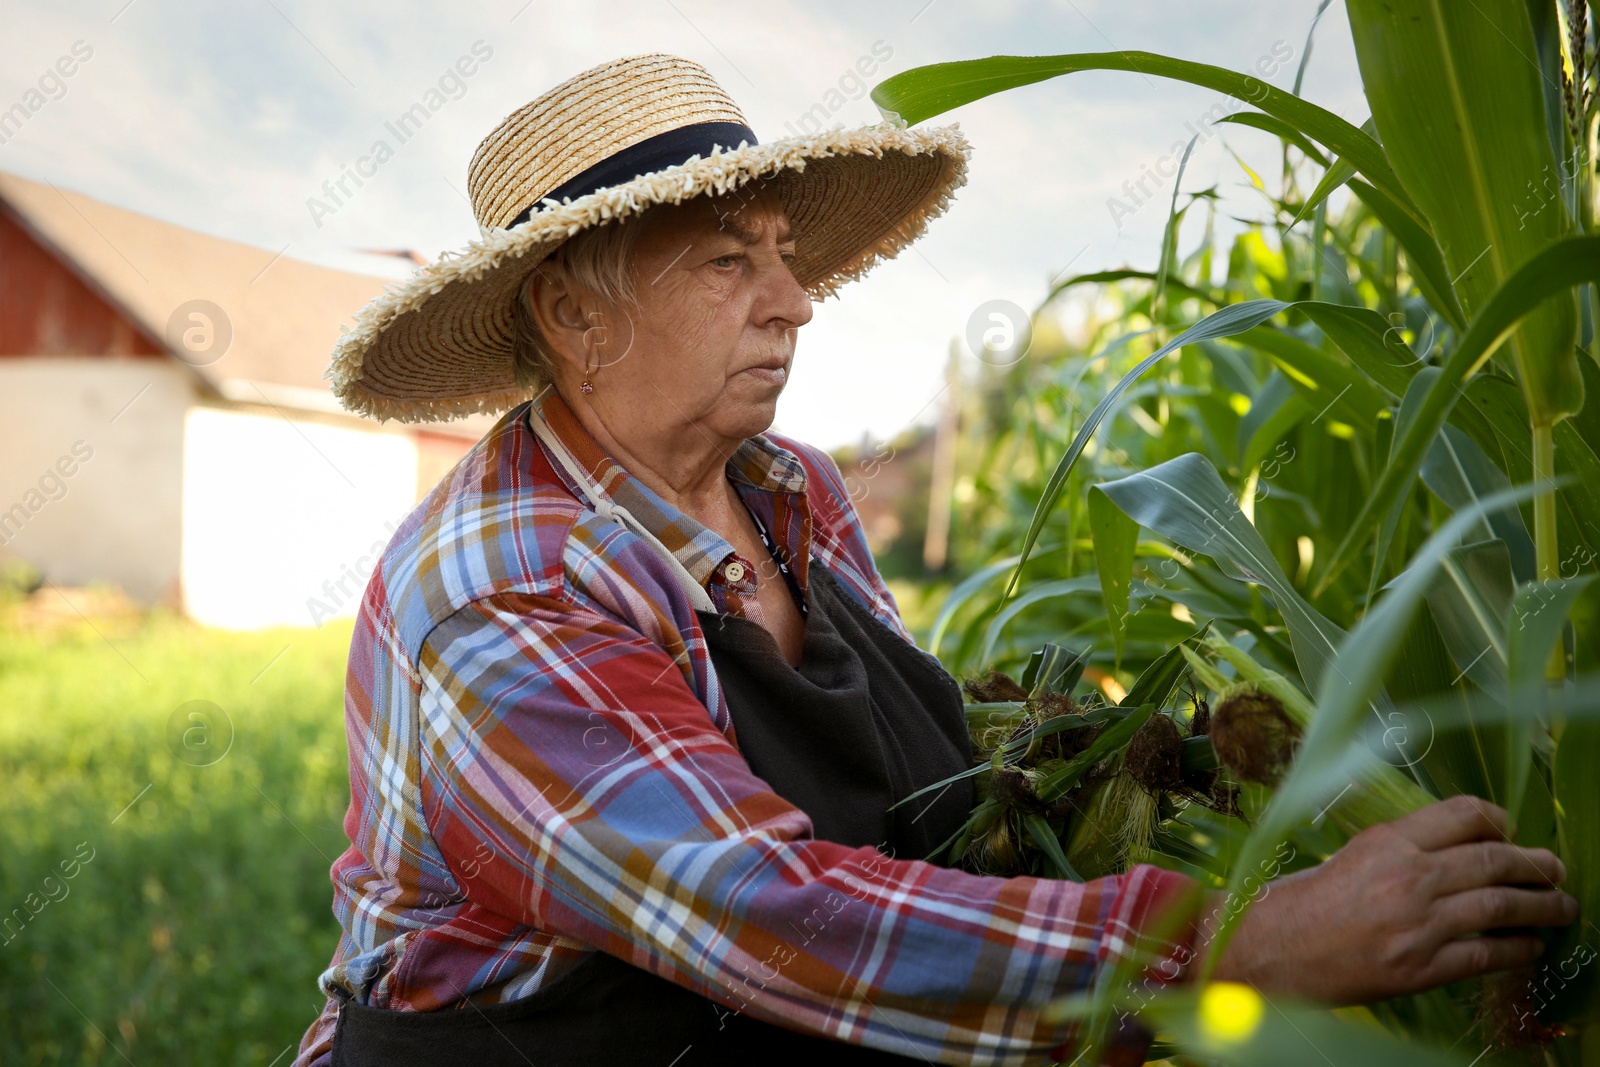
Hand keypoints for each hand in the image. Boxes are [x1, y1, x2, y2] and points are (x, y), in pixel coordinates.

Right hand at [1210, 795, 1577, 1003]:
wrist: (1269, 949)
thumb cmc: (1299, 901)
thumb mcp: (1348, 855)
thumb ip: (1398, 849)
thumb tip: (1450, 850)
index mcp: (1387, 841)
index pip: (1463, 815)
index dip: (1498, 820)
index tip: (1512, 830)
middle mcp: (1409, 877)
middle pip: (1494, 860)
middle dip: (1535, 865)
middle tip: (1554, 869)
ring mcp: (1418, 924)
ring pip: (1501, 907)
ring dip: (1542, 907)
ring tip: (1562, 906)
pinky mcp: (1420, 968)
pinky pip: (1486, 956)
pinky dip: (1517, 951)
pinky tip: (1530, 948)